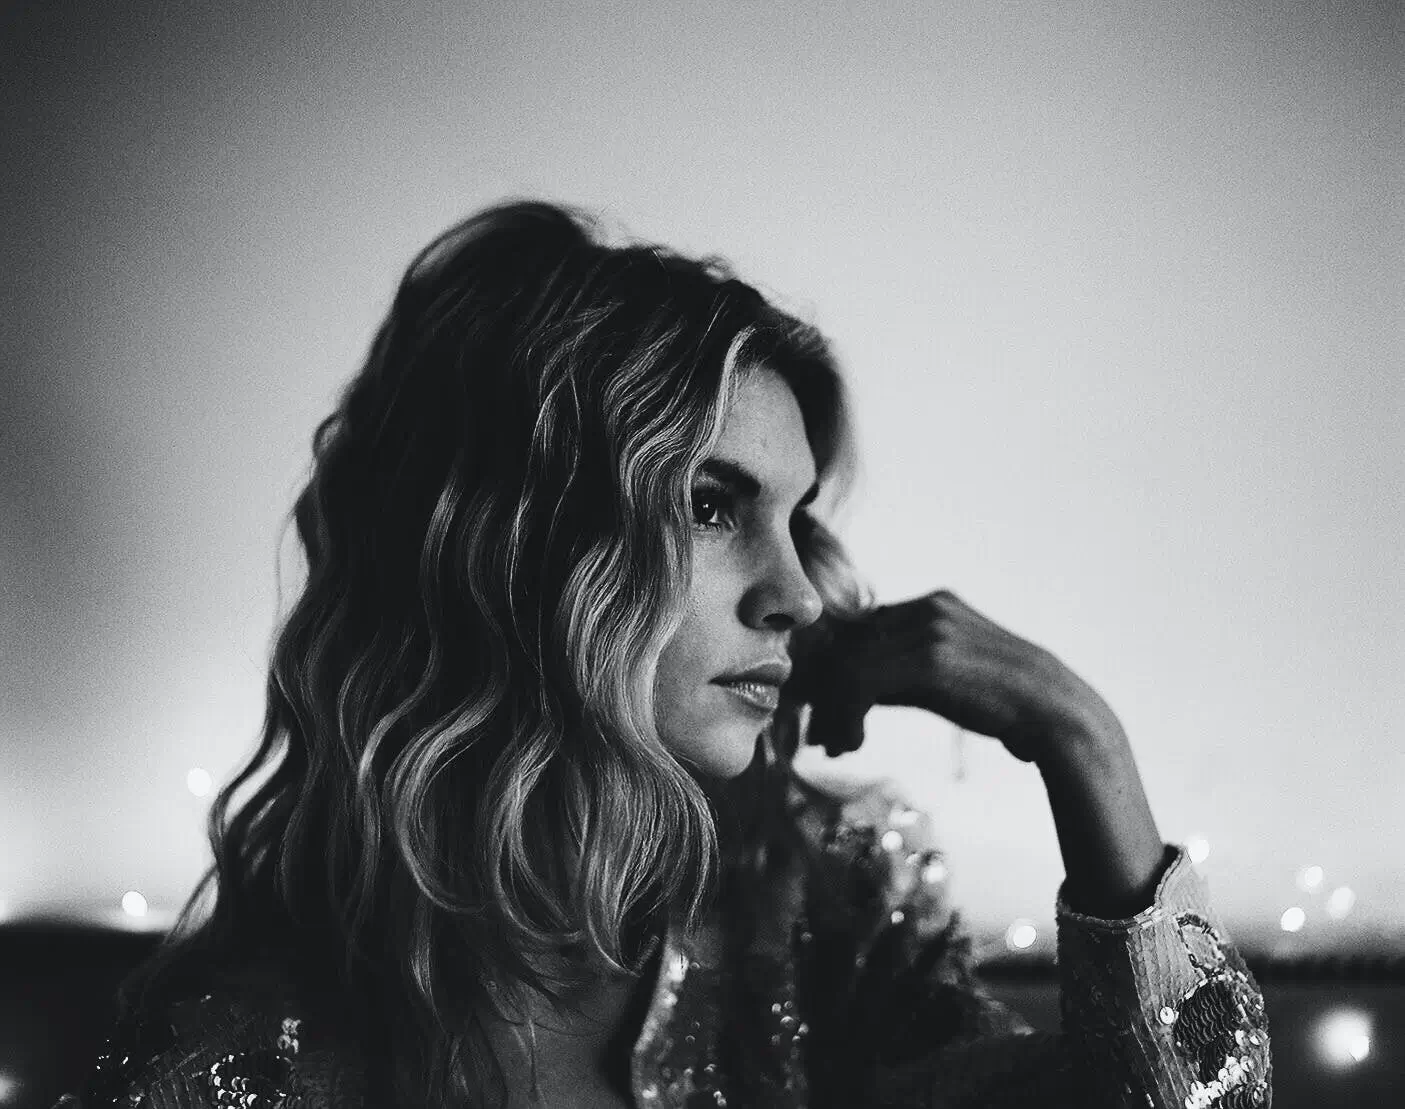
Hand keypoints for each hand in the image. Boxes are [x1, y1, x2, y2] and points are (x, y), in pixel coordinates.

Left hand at [789, 589, 1122, 764]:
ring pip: (847, 663)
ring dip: (831, 711)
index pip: (859, 631)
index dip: (834, 672)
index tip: (826, 714)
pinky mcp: (929, 657)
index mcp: (932, 605)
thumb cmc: (1001, 705)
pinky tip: (851, 745)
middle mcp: (927, 607)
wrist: (1056, 715)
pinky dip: (844, 716)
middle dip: (826, 692)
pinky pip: (860, 681)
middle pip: (847, 643)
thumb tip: (848, 693)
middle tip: (820, 736)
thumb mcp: (943, 679)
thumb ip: (899, 675)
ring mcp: (929, 628)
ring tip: (835, 746)